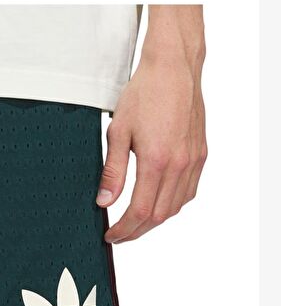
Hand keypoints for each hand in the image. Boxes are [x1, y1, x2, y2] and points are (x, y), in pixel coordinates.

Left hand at [97, 7, 206, 243]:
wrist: (174, 70)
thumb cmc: (144, 94)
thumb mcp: (117, 133)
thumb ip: (113, 172)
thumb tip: (104, 202)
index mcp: (156, 161)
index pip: (140, 211)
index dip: (124, 229)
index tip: (111, 235)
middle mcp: (179, 165)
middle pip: (159, 215)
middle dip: (137, 230)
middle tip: (120, 234)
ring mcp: (193, 161)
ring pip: (176, 207)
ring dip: (155, 220)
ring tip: (135, 222)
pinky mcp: (200, 155)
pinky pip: (188, 192)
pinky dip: (172, 204)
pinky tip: (158, 203)